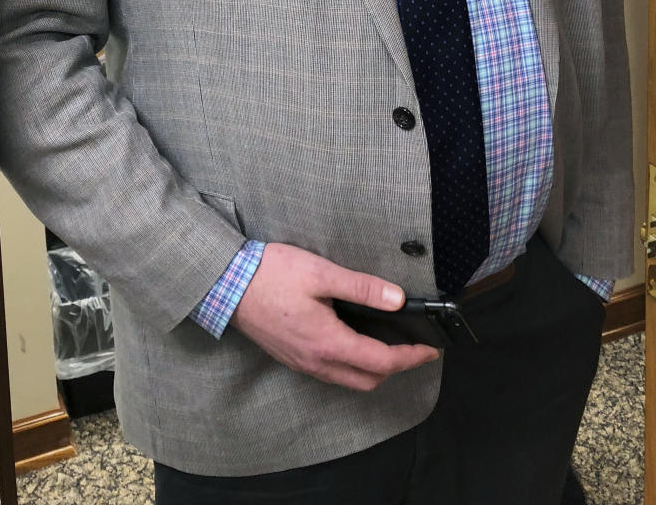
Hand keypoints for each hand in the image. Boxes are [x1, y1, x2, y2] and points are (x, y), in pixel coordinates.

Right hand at [230, 242, 439, 390]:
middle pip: (367, 380)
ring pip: (348, 380)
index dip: (410, 357)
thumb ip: (362, 288)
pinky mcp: (291, 357)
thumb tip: (398, 299)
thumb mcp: (321, 273)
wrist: (225, 285)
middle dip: (396, 368)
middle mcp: (316, 361)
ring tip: (389, 345)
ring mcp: (302, 363)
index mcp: (327, 342)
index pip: (381, 362)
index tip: (430, 349)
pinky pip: (330, 373)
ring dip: (373, 369)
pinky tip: (354, 342)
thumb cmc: (271, 275)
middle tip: (413, 347)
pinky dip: (352, 366)